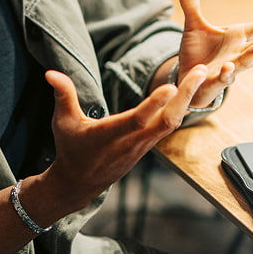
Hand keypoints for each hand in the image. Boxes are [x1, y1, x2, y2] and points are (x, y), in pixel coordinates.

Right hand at [39, 66, 207, 211]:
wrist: (79, 183)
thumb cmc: (70, 149)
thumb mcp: (62, 122)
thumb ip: (62, 95)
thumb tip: (50, 72)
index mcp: (111, 134)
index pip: (137, 119)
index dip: (154, 104)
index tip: (171, 86)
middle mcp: (132, 140)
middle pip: (166, 119)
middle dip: (186, 95)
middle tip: (202, 70)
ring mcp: (143, 145)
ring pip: (172, 122)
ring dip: (188, 99)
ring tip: (201, 74)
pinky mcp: (148, 145)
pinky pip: (169, 126)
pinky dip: (183, 108)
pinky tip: (192, 92)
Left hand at [175, 0, 252, 106]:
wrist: (187, 77)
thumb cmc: (197, 51)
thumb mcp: (193, 25)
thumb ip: (191, 3)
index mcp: (238, 36)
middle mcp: (239, 53)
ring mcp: (230, 68)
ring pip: (246, 62)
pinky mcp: (216, 82)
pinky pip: (224, 78)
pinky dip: (226, 73)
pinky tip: (228, 68)